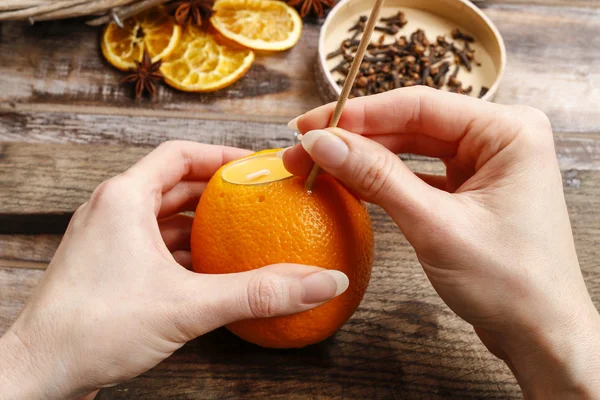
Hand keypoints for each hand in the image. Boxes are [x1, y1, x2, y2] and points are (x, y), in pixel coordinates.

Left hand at [0, 141, 348, 399]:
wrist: (37, 374)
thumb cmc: (93, 329)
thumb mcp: (189, 306)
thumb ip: (259, 293)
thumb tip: (321, 283)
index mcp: (124, 198)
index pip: (180, 154)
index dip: (221, 155)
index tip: (256, 166)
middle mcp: (112, 211)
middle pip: (174, 183)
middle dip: (217, 191)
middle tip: (256, 198)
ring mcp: (108, 241)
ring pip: (164, 217)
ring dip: (201, 223)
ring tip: (241, 233)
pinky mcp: (108, 269)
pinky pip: (155, 246)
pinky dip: (185, 251)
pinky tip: (210, 270)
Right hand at [283, 87, 599, 397]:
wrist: (540, 335)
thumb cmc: (510, 284)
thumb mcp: (436, 226)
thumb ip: (378, 178)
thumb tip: (325, 143)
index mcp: (507, 131)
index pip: (419, 106)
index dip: (359, 115)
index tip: (311, 125)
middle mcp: (497, 139)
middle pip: (411, 124)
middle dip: (355, 138)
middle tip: (304, 148)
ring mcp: (482, 165)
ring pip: (410, 149)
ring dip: (364, 158)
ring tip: (318, 164)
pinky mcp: (467, 191)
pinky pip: (416, 175)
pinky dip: (382, 180)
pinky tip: (349, 182)